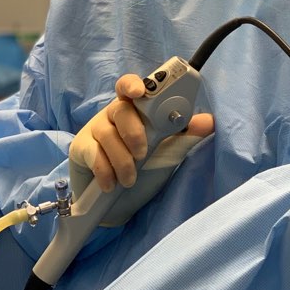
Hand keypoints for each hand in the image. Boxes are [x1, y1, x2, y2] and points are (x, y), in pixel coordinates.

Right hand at [69, 73, 213, 192]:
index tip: (141, 92)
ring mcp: (94, 130)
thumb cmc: (145, 171)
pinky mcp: (80, 148)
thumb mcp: (168, 152)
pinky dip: (105, 171)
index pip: (129, 86)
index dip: (133, 85)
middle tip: (143, 154)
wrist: (120, 204)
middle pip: (120, 111)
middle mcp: (113, 115)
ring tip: (129, 180)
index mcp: (134, 110)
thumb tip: (209, 121)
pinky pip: (92, 154)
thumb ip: (185, 135)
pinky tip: (111, 184)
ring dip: (122, 160)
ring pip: (106, 134)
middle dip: (134, 133)